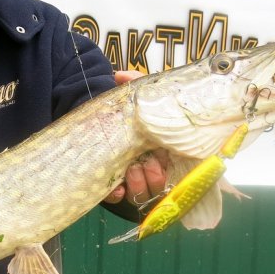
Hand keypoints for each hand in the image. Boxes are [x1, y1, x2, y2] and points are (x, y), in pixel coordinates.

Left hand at [105, 70, 169, 206]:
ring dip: (139, 185)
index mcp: (161, 146)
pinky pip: (119, 198)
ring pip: (143, 193)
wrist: (101, 116)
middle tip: (145, 163)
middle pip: (160, 184)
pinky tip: (115, 188)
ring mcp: (134, 176)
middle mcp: (150, 164)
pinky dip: (117, 194)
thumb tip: (121, 76)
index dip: (168, 166)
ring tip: (131, 170)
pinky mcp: (115, 184)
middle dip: (154, 177)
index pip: (173, 165)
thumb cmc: (126, 109)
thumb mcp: (136, 95)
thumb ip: (136, 82)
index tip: (160, 158)